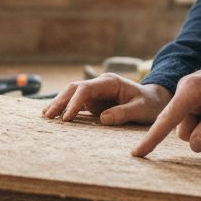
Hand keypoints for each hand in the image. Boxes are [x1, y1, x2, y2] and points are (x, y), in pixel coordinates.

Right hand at [42, 74, 171, 125]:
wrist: (155, 101)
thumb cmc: (150, 104)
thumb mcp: (141, 109)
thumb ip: (124, 113)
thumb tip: (103, 118)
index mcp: (111, 82)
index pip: (86, 89)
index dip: (74, 102)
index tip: (66, 118)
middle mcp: (100, 84)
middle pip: (74, 89)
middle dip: (60, 101)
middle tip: (48, 116)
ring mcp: (96, 92)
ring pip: (72, 95)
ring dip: (59, 104)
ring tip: (45, 116)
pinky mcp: (95, 102)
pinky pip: (76, 104)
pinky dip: (65, 109)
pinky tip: (53, 116)